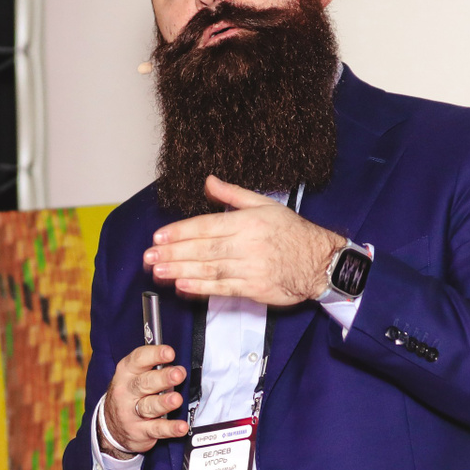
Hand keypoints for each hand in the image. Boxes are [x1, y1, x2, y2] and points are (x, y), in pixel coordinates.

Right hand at [101, 344, 188, 454]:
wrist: (110, 426)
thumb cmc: (129, 395)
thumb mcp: (133, 377)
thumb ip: (153, 369)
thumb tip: (177, 365)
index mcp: (126, 373)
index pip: (139, 360)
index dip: (155, 354)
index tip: (169, 353)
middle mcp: (126, 392)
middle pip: (144, 383)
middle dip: (163, 378)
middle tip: (178, 374)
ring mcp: (131, 413)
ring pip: (149, 406)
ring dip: (164, 402)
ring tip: (176, 399)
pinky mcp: (139, 431)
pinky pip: (156, 429)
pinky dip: (170, 428)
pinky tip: (181, 426)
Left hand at [144, 176, 345, 305]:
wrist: (320, 262)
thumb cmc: (294, 232)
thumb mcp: (265, 204)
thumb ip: (233, 194)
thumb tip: (209, 181)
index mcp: (248, 221)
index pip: (206, 226)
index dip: (179, 232)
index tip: (158, 237)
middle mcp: (247, 244)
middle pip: (203, 249)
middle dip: (173, 253)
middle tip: (149, 257)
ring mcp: (250, 268)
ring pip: (209, 269)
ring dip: (181, 271)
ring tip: (159, 272)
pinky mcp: (254, 288)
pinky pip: (223, 288)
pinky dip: (201, 288)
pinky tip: (183, 286)